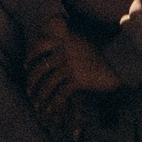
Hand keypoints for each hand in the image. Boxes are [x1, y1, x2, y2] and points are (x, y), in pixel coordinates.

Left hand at [24, 18, 120, 136]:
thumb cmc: (97, 53)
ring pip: (47, 83)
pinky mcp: (76, 79)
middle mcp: (63, 51)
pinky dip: (53, 103)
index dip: (30, 56)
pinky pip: (60, 93)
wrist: (116, 63)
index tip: (25, 66)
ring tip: (37, 103)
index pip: (39, 45)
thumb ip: (65, 38)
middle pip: (40, 67)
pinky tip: (50, 109)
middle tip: (29, 89)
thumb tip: (53, 32)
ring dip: (40, 95)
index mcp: (63, 40)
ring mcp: (69, 65)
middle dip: (32, 81)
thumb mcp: (79, 40)